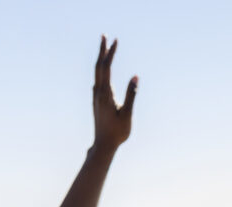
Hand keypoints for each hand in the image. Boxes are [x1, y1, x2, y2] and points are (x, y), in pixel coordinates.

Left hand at [93, 35, 136, 152]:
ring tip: (104, 47)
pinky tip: (103, 69)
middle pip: (98, 66)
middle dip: (102, 50)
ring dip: (100, 58)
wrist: (103, 145)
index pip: (107, 68)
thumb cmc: (117, 132)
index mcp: (106, 94)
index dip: (111, 53)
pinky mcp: (96, 100)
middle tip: (105, 36)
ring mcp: (96, 96)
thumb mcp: (127, 114)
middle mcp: (98, 92)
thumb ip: (131, 94)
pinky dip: (100, 69)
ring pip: (97, 72)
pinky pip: (97, 79)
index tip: (116, 41)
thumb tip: (135, 76)